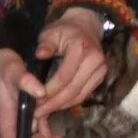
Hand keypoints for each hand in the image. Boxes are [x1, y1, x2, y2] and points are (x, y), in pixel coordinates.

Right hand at [0, 43, 62, 137]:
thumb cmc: (0, 66)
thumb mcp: (14, 70)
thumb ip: (26, 81)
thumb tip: (41, 92)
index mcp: (5, 120)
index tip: (48, 137)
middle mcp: (6, 124)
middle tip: (56, 132)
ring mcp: (8, 120)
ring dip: (41, 134)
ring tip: (51, 120)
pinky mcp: (12, 114)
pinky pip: (25, 128)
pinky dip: (38, 126)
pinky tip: (46, 114)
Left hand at [36, 7, 108, 121]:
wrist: (86, 25)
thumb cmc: (64, 30)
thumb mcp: (50, 33)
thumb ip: (45, 44)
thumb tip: (40, 55)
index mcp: (81, 48)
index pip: (65, 76)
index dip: (50, 90)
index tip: (35, 100)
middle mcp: (95, 60)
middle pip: (74, 89)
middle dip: (55, 103)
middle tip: (38, 112)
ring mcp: (101, 69)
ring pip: (81, 94)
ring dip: (62, 105)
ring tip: (45, 112)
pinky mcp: (101, 76)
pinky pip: (85, 93)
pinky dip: (71, 101)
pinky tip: (57, 105)